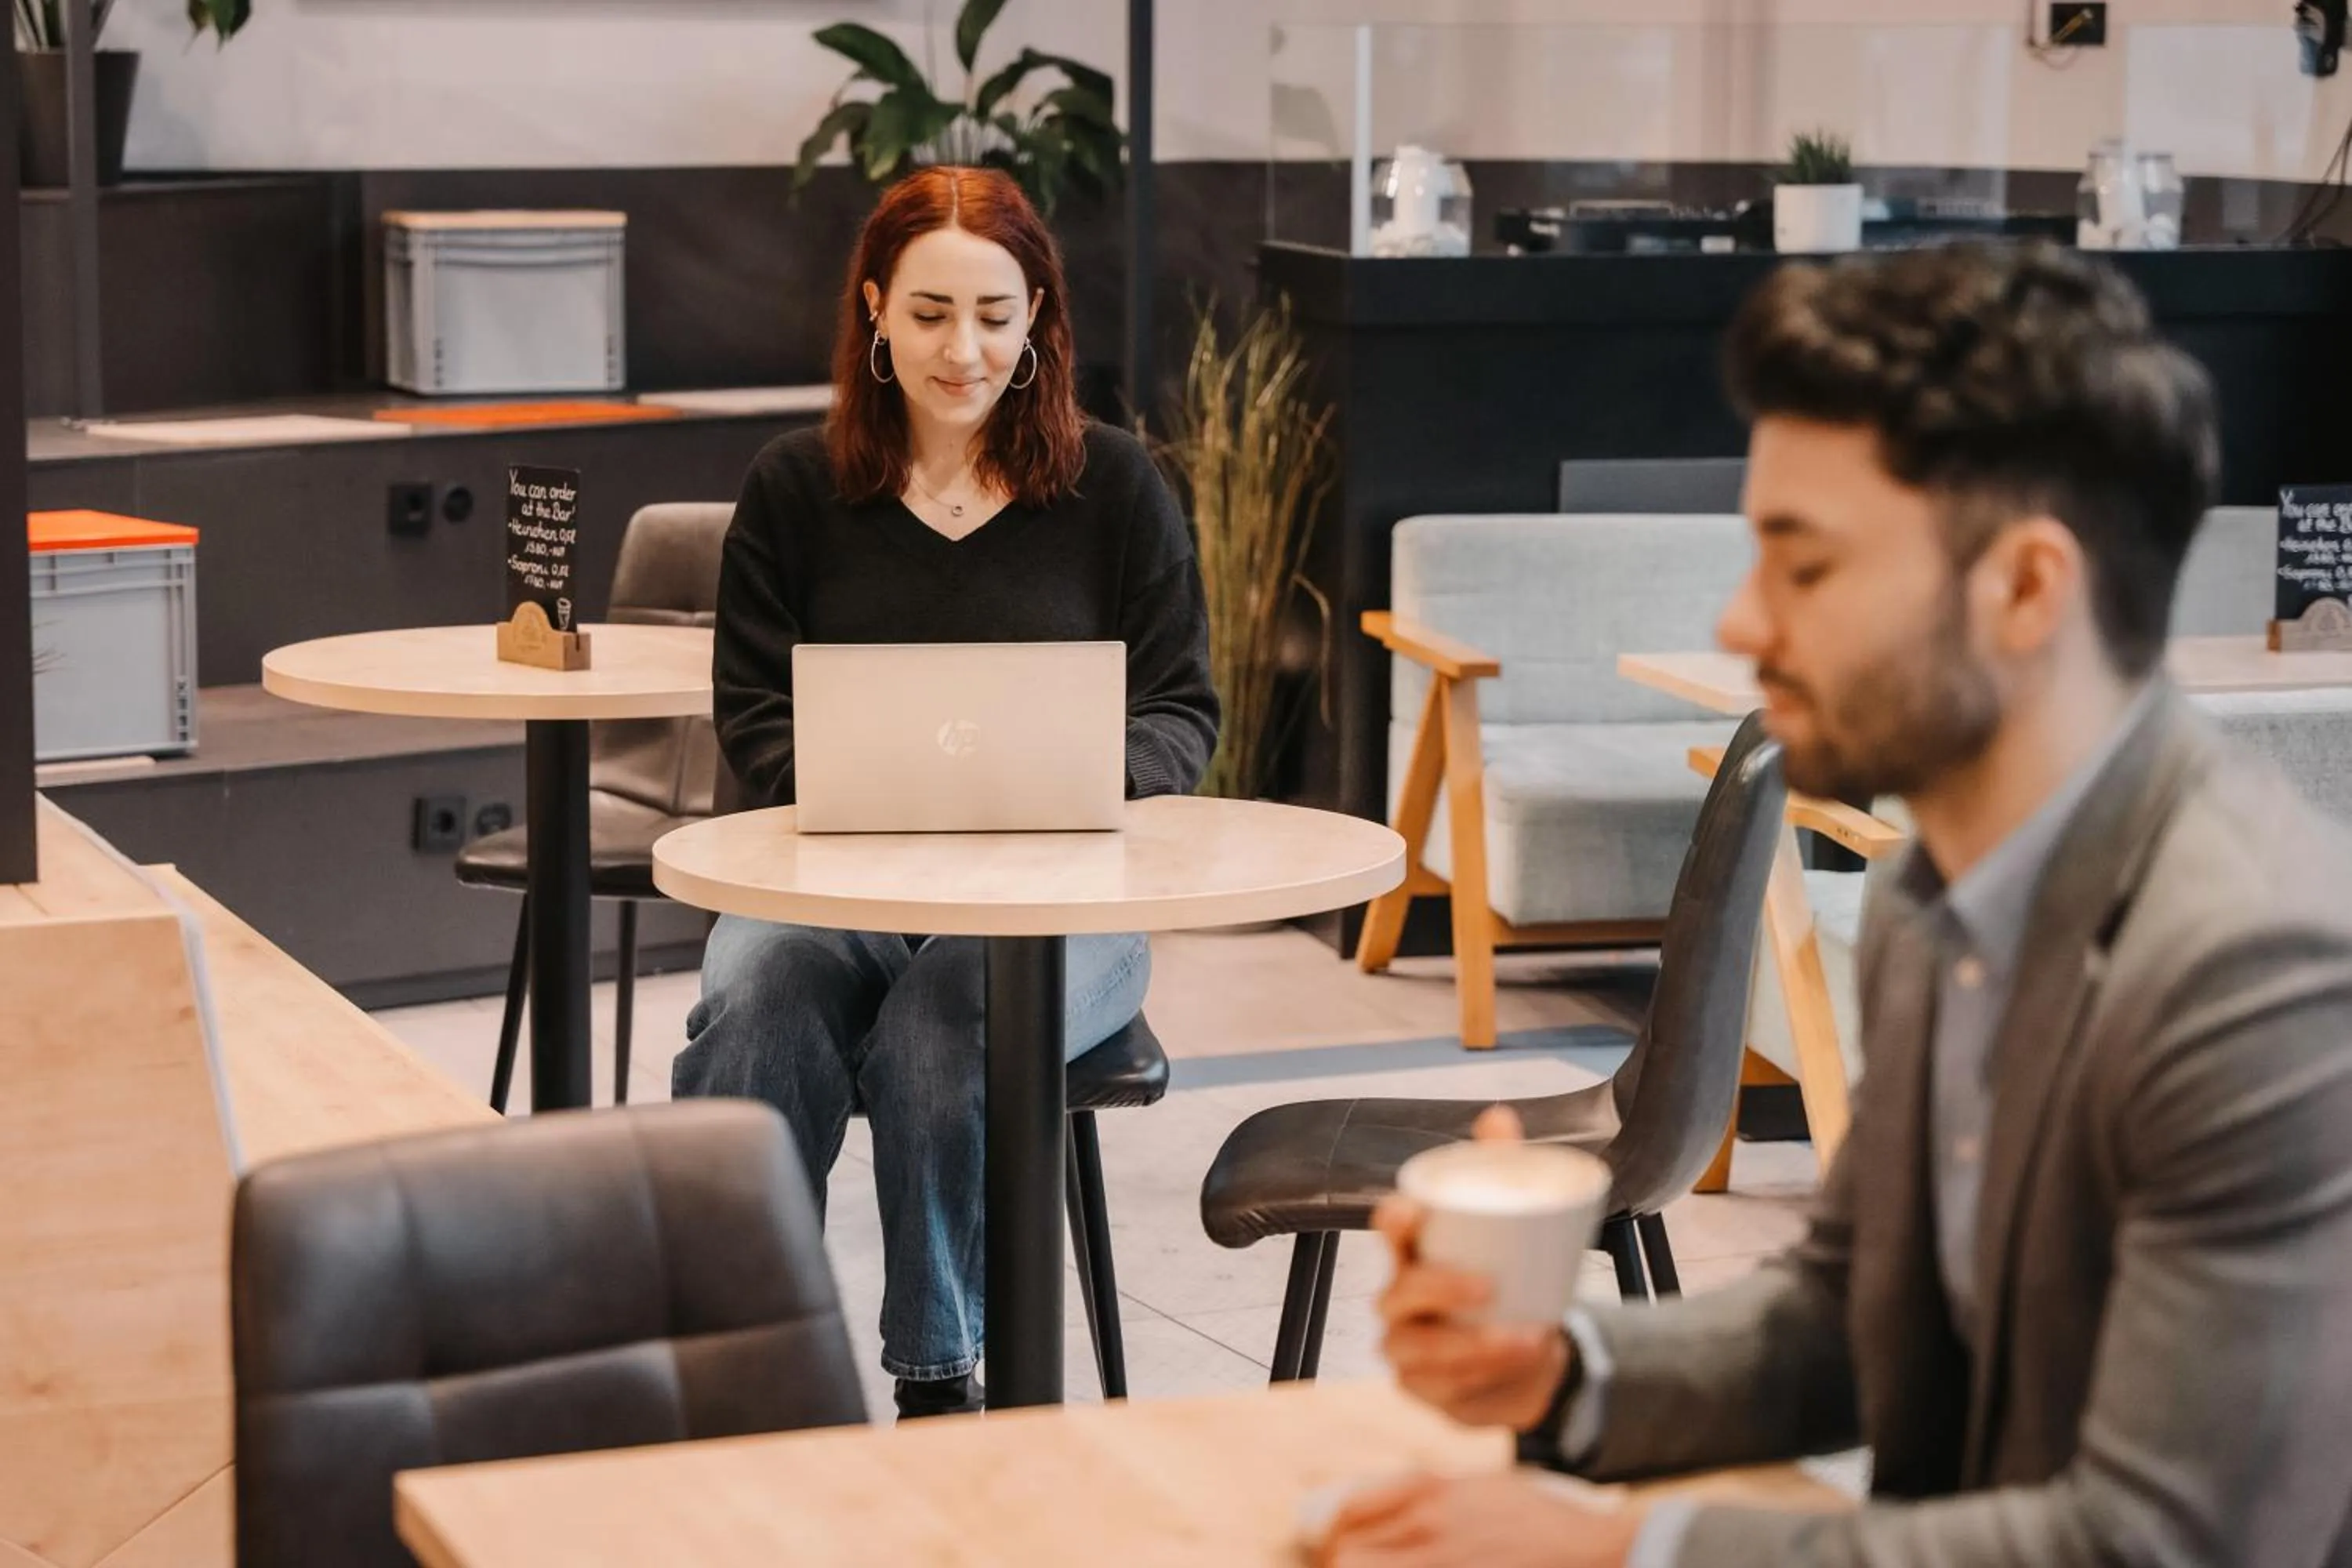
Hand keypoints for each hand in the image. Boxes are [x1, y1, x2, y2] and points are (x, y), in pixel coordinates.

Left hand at [1314, 1471, 1643, 1567]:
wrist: (1588, 1551)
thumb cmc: (1535, 1518)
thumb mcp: (1477, 1485)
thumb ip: (1426, 1494)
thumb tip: (1376, 1510)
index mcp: (1431, 1491)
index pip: (1350, 1510)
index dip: (1330, 1530)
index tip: (1330, 1541)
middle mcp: (1429, 1526)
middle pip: (1347, 1553)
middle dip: (1341, 1562)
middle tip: (1349, 1564)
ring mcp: (1443, 1563)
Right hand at [1376, 1106, 1573, 1431]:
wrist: (1526, 1359)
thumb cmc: (1507, 1284)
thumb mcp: (1510, 1229)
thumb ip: (1502, 1168)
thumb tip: (1497, 1114)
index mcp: (1415, 1252)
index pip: (1390, 1230)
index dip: (1395, 1221)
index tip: (1414, 1213)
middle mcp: (1400, 1300)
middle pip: (1401, 1292)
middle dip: (1440, 1288)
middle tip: (1490, 1286)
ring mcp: (1408, 1349)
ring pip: (1423, 1348)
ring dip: (1473, 1345)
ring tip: (1527, 1338)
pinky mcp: (1426, 1391)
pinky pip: (1443, 1388)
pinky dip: (1480, 1380)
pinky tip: (1511, 1369)